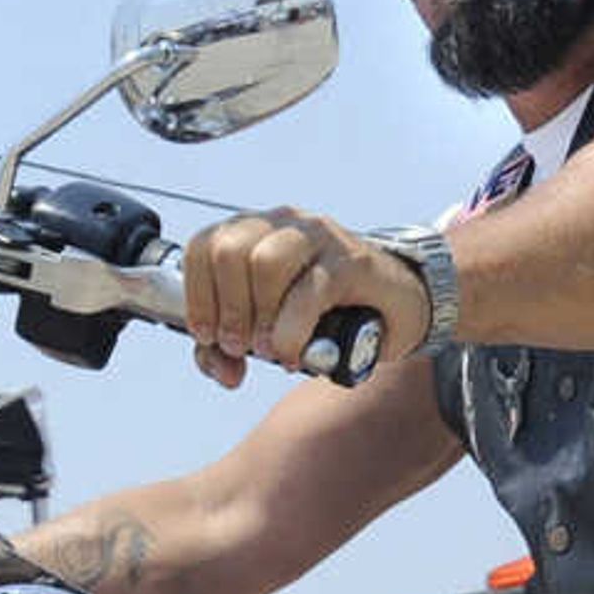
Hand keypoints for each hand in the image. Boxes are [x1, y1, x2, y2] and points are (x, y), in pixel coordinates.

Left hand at [177, 207, 429, 388]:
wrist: (395, 306)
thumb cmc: (328, 312)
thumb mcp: (268, 329)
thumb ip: (231, 350)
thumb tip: (223, 368)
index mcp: (254, 232)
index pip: (204, 246)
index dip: (197, 296)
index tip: (208, 335)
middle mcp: (282, 224)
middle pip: (229, 252)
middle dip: (228, 310)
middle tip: (242, 345)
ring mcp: (318, 236)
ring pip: (264, 263)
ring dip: (259, 317)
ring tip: (269, 348)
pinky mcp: (350, 260)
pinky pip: (308, 292)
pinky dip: (292, 332)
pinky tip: (294, 352)